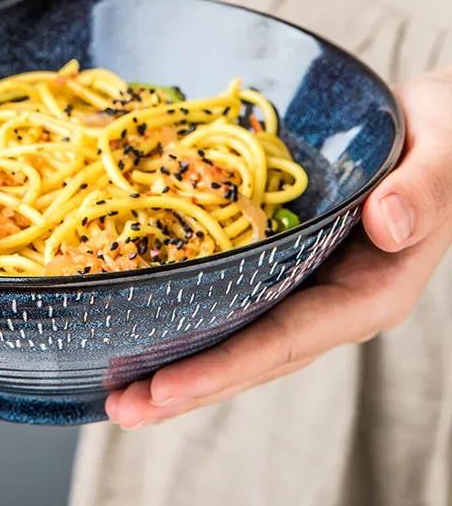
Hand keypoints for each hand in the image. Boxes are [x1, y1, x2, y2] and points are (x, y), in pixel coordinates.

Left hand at [106, 68, 451, 428]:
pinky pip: (237, 297)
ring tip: (120, 392)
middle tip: (121, 409)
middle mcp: (335, 300)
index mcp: (373, 289)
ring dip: (181, 364)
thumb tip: (387, 224)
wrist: (434, 129)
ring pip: (240, 335)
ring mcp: (309, 285)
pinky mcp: (289, 262)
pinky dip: (192, 318)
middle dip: (189, 385)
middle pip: (255, 355)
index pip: (290, 338)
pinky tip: (148, 327)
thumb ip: (423, 190)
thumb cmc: (445, 134)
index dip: (227, 365)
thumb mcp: (444, 149)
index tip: (166, 388)